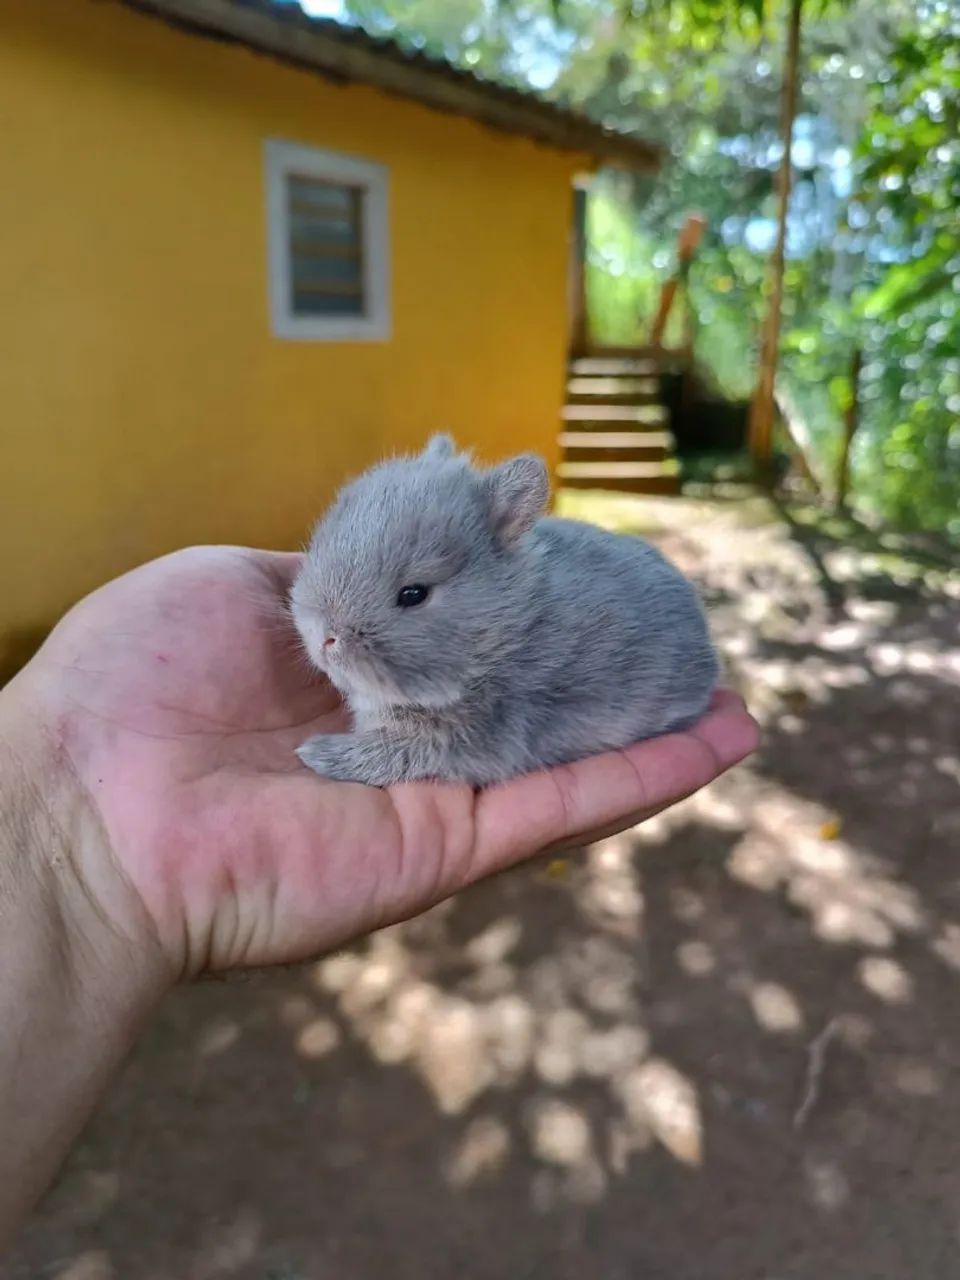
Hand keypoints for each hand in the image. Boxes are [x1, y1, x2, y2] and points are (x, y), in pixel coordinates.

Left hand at [6, 546, 757, 981]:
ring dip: (652, 732)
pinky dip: (643, 778)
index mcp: (348, 669)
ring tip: (733, 700)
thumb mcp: (230, 583)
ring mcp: (430, 794)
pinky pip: (560, 805)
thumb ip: (325, 572)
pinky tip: (718, 743)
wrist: (85, 802)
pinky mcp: (446, 845)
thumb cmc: (133, 679)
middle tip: (677, 642)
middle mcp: (399, 735)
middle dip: (602, 676)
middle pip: (526, 703)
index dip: (527, 608)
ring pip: (564, 759)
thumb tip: (387, 549)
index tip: (584, 575)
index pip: (462, 638)